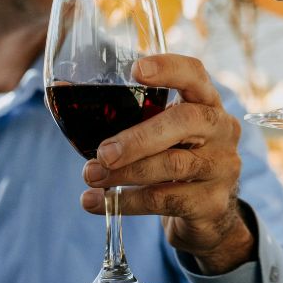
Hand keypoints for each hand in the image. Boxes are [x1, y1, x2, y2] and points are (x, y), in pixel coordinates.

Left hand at [80, 53, 252, 274]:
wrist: (207, 214)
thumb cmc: (173, 159)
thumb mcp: (160, 133)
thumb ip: (127, 116)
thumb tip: (61, 92)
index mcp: (206, 102)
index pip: (196, 74)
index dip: (170, 68)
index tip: (136, 71)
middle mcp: (222, 129)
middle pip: (186, 121)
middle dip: (139, 136)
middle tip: (103, 152)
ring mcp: (222, 166)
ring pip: (173, 164)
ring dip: (126, 172)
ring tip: (91, 176)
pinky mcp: (212, 202)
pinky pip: (167, 199)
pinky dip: (128, 202)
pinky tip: (100, 202)